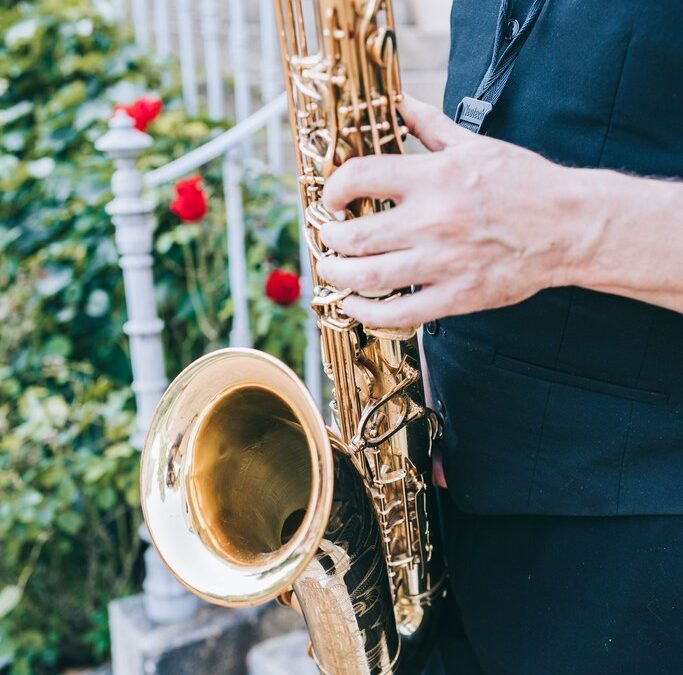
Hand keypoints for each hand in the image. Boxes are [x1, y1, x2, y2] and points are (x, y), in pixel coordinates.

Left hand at [316, 95, 595, 327]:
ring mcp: (443, 263)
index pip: (360, 177)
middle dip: (328, 239)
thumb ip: (429, 127)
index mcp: (435, 178)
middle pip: (355, 236)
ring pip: (369, 276)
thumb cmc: (524, 184)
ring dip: (337, 275)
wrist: (569, 227)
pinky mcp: (456, 296)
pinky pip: (399, 312)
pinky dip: (367, 312)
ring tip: (329, 269)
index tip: (331, 198)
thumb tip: (399, 103)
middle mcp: (432, 221)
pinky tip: (354, 305)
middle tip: (325, 237)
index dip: (333, 189)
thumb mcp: (475, 145)